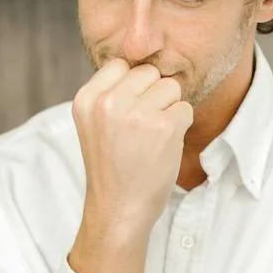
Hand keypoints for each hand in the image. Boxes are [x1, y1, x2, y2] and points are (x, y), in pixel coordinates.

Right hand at [68, 59, 192, 272]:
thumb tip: (143, 64)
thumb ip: (110, 93)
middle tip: (141, 128)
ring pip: (170, 87)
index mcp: (86, 99)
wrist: (118, 208)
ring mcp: (137, 114)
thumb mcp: (94, 124)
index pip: (120, 65)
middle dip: (152, 95)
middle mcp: (108, 103)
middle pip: (148, 73)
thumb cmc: (111, 167)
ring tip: (151, 137)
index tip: (128, 112)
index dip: (132, 86)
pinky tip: (163, 146)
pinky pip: (185, 108)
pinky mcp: (164, 127)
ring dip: (168, 110)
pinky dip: (180, 126)